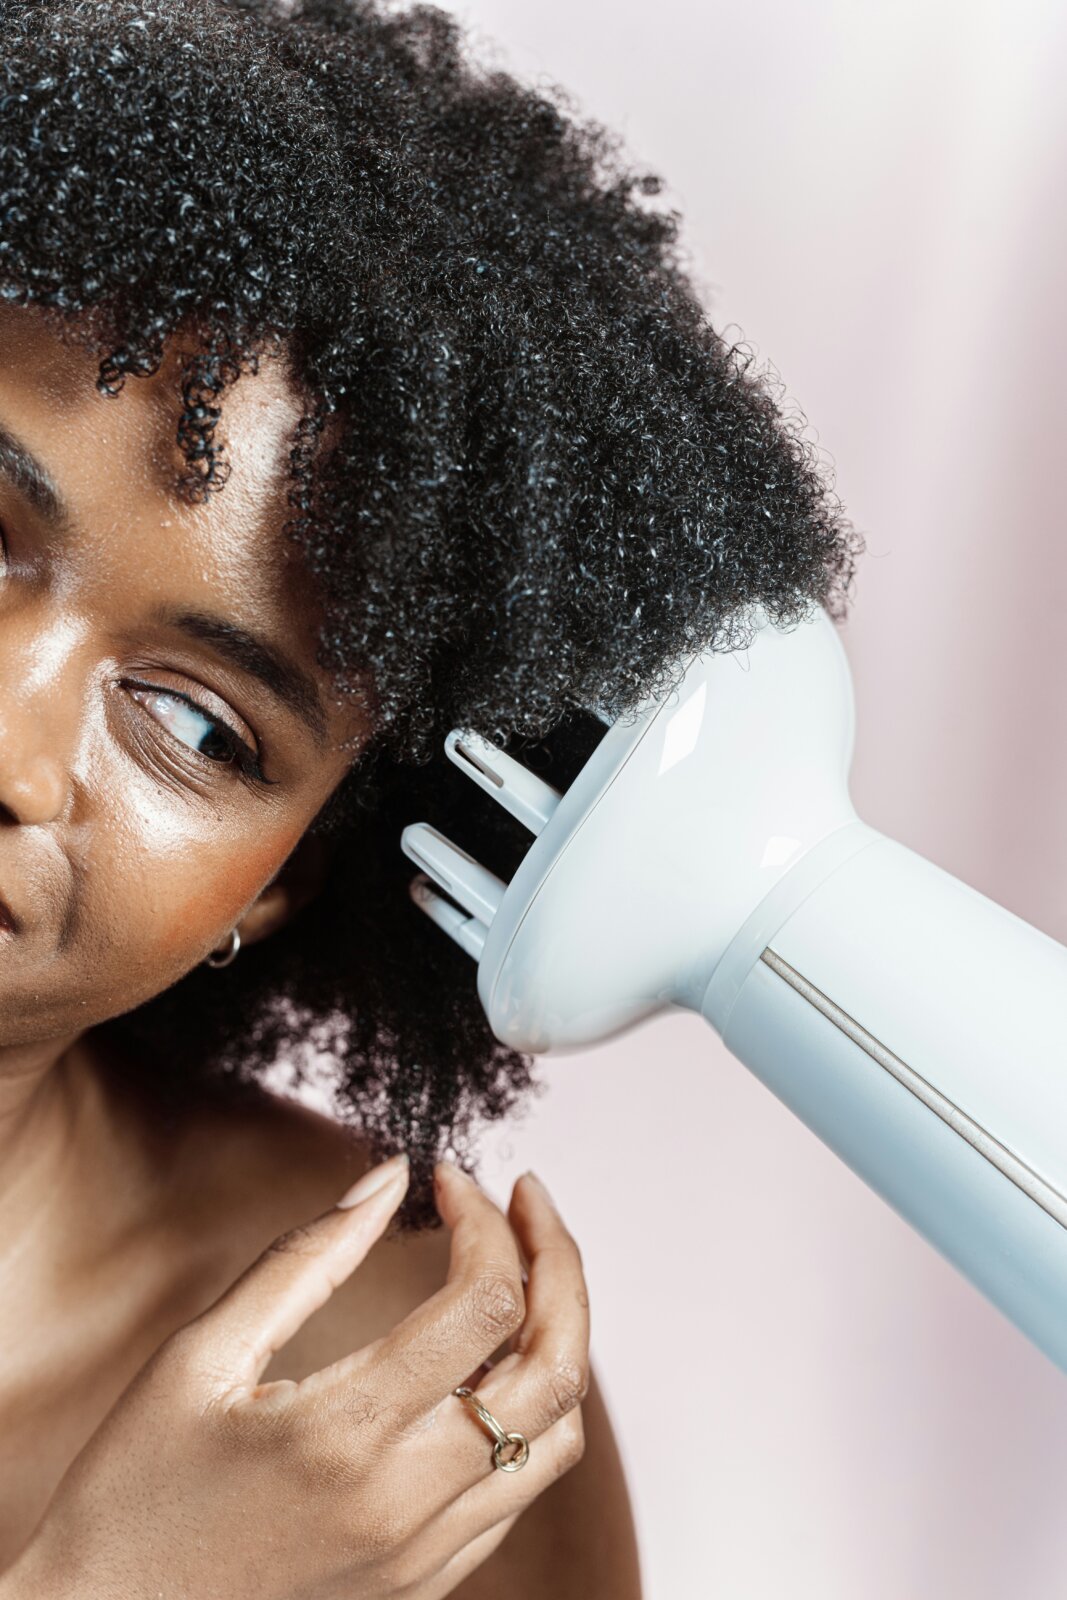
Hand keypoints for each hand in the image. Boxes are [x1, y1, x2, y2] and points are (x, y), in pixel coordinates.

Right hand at [1, 1157, 589, 1599]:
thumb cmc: (134, 1491)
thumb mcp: (199, 1356)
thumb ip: (305, 1258)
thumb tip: (393, 1178)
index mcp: (344, 1433)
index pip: (484, 1303)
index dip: (485, 1219)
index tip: (450, 1175)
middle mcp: (405, 1502)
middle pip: (555, 1365)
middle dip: (557, 1260)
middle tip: (526, 1198)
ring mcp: (424, 1554)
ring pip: (558, 1433)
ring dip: (559, 1334)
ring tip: (520, 1269)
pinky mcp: (425, 1583)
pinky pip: (522, 1489)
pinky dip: (532, 1410)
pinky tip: (489, 1362)